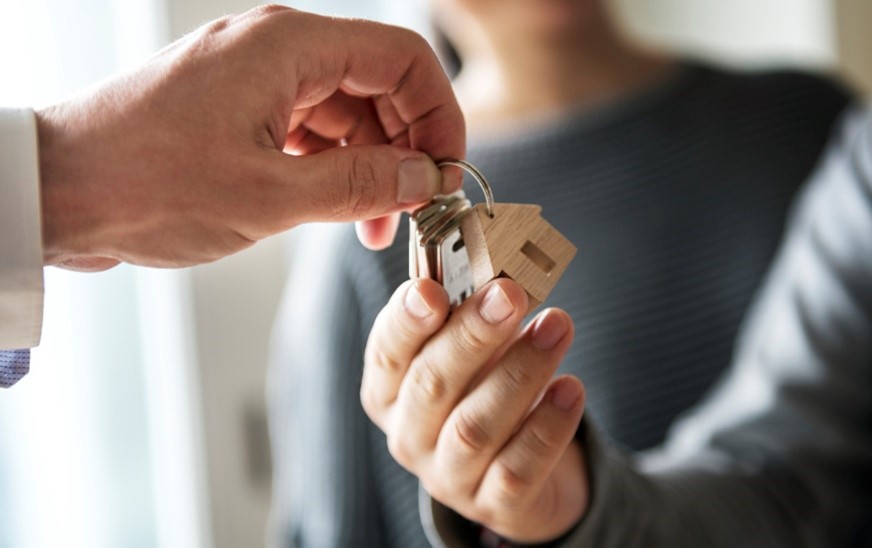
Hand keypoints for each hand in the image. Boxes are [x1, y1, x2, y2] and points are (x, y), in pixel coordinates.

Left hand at [36, 5, 464, 270]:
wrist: (57, 193)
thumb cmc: (145, 184)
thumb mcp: (269, 196)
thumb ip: (360, 186)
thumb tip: (424, 180)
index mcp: (289, 47)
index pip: (402, 60)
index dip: (439, 117)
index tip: (448, 174)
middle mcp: (277, 51)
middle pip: (378, 87)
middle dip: (405, 150)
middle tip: (417, 210)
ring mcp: (256, 80)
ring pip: (345, 115)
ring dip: (370, 169)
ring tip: (375, 227)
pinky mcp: (239, 110)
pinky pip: (309, 132)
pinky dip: (332, 170)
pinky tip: (339, 213)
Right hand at [361, 278, 588, 542]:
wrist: (516, 472)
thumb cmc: (483, 393)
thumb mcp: (468, 354)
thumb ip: (472, 316)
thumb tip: (501, 273)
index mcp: (390, 390)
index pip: (387, 352)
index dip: (406, 321)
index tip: (431, 290)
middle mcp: (410, 435)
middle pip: (432, 385)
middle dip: (472, 335)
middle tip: (509, 294)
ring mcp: (448, 475)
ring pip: (476, 427)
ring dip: (519, 372)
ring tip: (557, 326)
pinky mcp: (494, 504)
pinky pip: (518, 468)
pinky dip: (547, 426)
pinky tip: (571, 388)